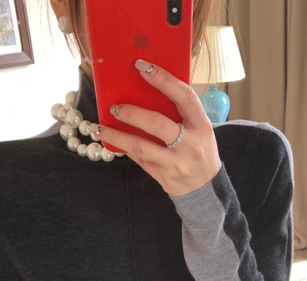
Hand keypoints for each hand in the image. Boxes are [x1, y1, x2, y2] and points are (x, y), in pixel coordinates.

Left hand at [95, 59, 221, 197]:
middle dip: (132, 113)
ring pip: (142, 147)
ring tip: (100, 128)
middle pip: (158, 124)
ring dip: (118, 136)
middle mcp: (190, 145)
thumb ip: (181, 113)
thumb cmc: (200, 151)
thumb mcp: (200, 129)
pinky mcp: (164, 177)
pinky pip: (140, 161)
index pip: (184, 97)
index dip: (164, 80)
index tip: (143, 67)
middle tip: (114, 107)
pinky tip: (114, 142)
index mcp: (201, 126)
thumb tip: (149, 91)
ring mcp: (176, 163)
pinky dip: (126, 149)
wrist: (206, 188)